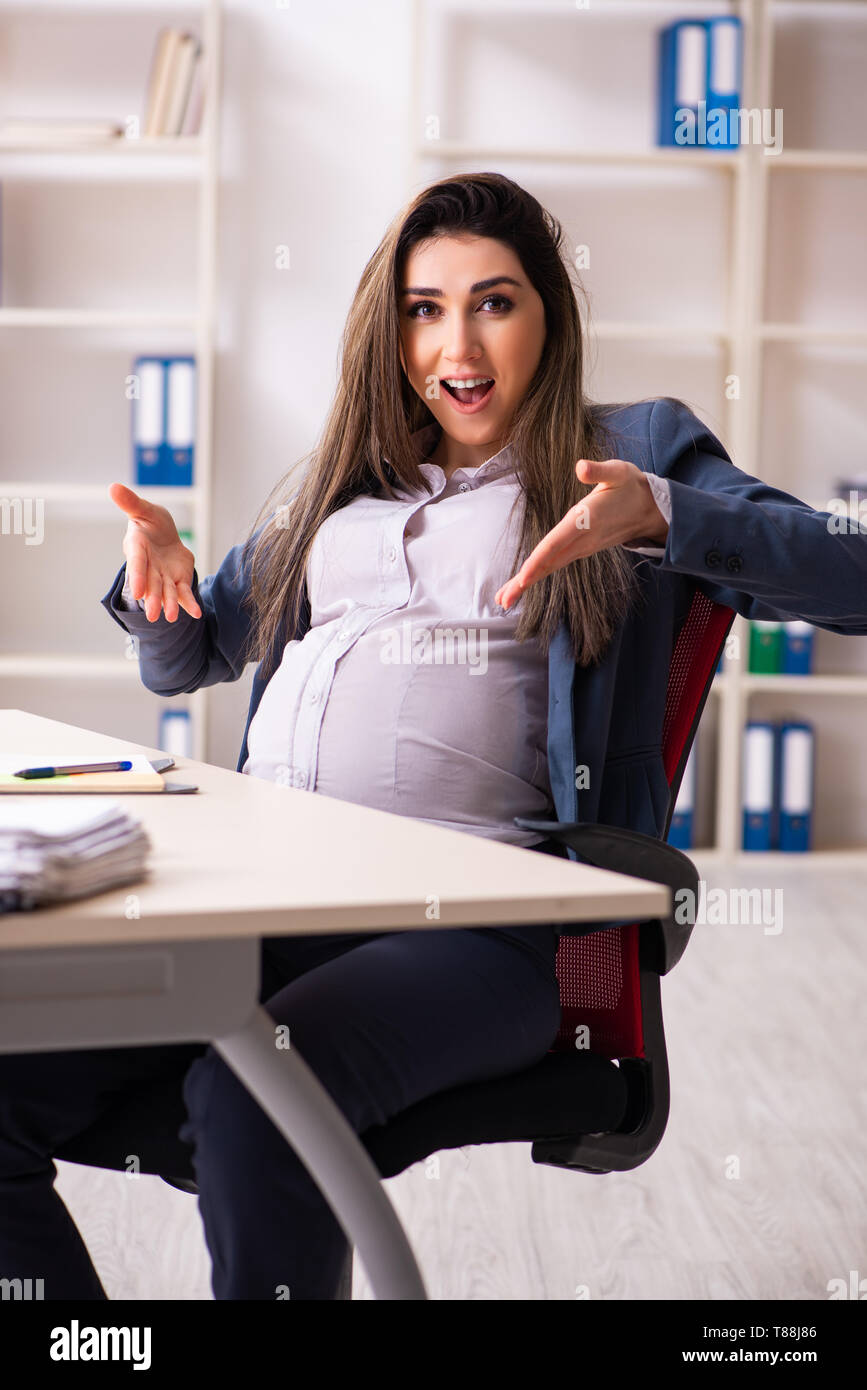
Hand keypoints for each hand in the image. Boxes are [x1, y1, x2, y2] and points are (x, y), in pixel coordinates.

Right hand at [108, 482, 201, 622]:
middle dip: (153, 599)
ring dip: (169, 604)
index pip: (137, 565)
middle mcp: (149, 567)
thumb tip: (113, 487)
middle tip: (153, 615)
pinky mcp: (178, 580)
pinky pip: (184, 593)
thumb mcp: (144, 509)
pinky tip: (196, 613)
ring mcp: (163, 576)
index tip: (138, 592)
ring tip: (171, 618)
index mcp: (138, 549)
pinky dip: (189, 603)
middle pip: (150, 584)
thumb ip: (131, 502)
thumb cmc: (151, 521)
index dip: (137, 577)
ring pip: (166, 592)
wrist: (165, 534)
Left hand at [495, 458, 667, 610]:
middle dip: (525, 581)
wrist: (650, 511)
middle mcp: (582, 539)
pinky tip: (521, 583)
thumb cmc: (630, 487)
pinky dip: (537, 575)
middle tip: (503, 600)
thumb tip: (580, 466)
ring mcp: (581, 548)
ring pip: (550, 567)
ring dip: (526, 582)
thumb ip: (599, 470)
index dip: (539, 559)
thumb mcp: (619, 472)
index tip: (523, 577)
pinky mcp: (580, 550)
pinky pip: (555, 564)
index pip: (557, 542)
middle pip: (549, 562)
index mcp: (586, 520)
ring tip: (503, 599)